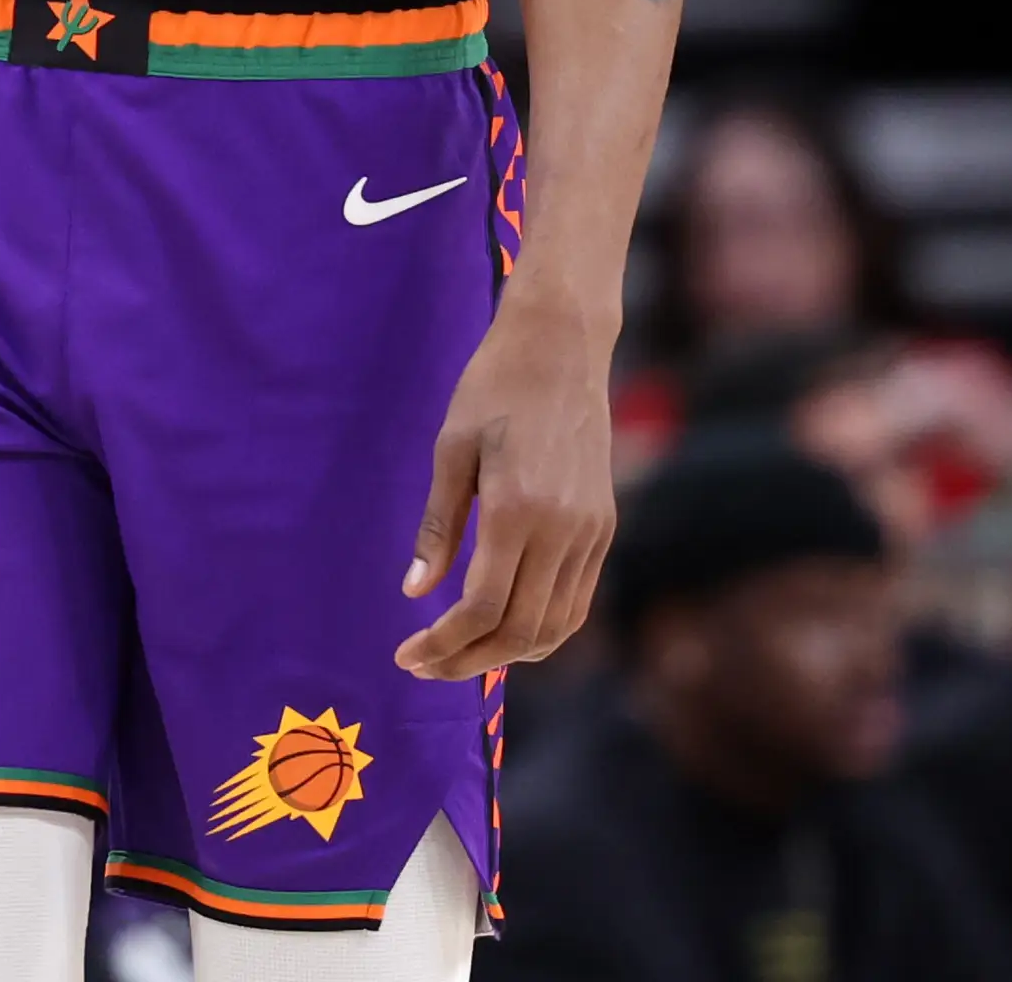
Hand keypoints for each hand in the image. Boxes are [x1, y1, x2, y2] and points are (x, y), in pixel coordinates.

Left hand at [397, 289, 616, 679]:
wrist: (562, 345)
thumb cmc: (494, 387)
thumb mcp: (451, 449)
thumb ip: (438, 527)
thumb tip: (415, 593)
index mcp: (518, 508)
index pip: (483, 609)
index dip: (443, 643)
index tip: (407, 655)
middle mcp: (564, 529)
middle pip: (521, 631)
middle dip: (469, 661)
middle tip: (426, 666)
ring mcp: (592, 531)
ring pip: (556, 626)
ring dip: (507, 654)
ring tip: (460, 655)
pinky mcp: (604, 527)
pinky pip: (577, 601)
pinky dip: (542, 629)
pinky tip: (505, 628)